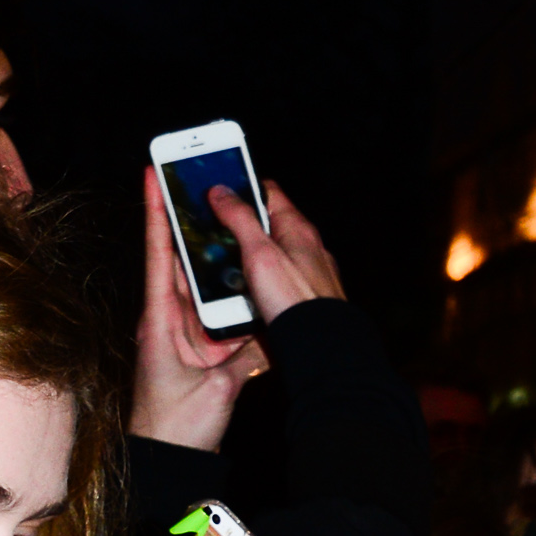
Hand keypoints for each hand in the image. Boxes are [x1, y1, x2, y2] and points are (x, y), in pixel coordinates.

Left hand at [130, 164, 260, 451]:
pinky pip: (215, 313)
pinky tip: (248, 277)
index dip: (156, 212)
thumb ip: (247, 356)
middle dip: (190, 221)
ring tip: (229, 220)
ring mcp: (181, 335)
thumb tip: (272, 332)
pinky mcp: (196, 351)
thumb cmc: (176, 428)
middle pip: (178, 259)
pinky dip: (230, 295)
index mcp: (162, 321)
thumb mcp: (218, 388)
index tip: (154, 174)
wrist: (166, 462)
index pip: (159, 254)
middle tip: (200, 183)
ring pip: (199, 283)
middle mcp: (168, 321)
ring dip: (213, 255)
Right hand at [206, 178, 345, 322]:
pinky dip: (258, 283)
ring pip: (271, 255)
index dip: (241, 188)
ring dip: (247, 259)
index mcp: (298, 229)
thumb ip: (240, 219)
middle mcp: (307, 247)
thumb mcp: (259, 253)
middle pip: (267, 225)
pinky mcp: (304, 297)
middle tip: (213, 235)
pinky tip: (244, 294)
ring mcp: (308, 273)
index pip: (268, 192)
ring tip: (223, 268)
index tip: (217, 191)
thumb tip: (221, 191)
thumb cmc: (295, 300)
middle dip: (239, 229)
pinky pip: (276, 281)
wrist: (322, 347)